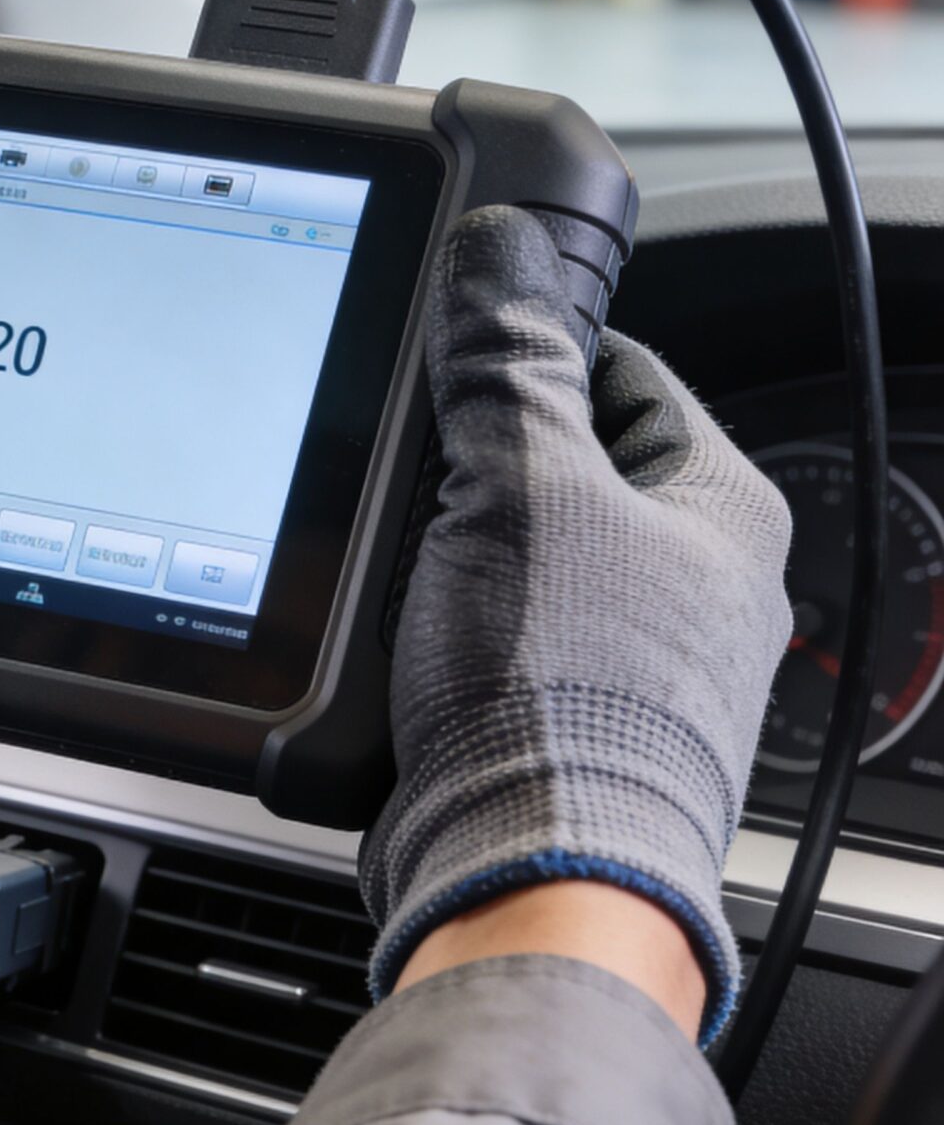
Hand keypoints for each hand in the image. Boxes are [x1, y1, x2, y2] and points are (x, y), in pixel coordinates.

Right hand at [367, 205, 792, 1045]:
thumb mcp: (517, 484)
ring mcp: (637, 664)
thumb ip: (503, 362)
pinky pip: (499, 641)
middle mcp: (700, 588)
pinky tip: (402, 640)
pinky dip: (446, 629)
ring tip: (400, 560)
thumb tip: (499, 254)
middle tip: (409, 459)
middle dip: (477, 462)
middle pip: (567, 470)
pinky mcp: (567, 727)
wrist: (524, 870)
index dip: (529, 348)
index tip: (456, 343)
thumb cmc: (558, 693)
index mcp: (724, 509)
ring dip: (453, 553)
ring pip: (525, 560)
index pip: (625, 373)